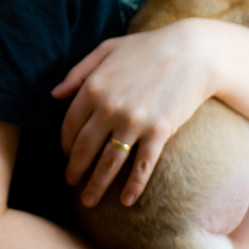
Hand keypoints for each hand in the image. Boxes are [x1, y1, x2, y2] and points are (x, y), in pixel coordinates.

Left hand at [53, 19, 218, 206]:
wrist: (194, 52)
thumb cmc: (148, 48)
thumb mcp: (106, 50)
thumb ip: (78, 72)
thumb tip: (55, 95)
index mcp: (93, 87)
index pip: (70, 126)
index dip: (65, 145)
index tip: (66, 155)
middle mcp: (109, 108)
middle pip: (84, 148)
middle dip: (75, 170)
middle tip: (70, 183)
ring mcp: (134, 122)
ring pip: (109, 162)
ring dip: (96, 185)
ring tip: (88, 200)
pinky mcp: (159, 132)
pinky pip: (142, 165)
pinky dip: (133, 185)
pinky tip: (126, 201)